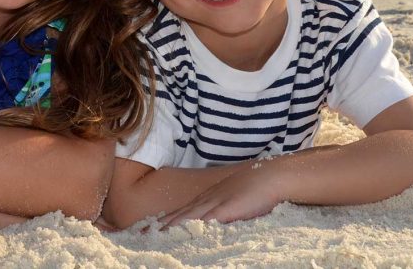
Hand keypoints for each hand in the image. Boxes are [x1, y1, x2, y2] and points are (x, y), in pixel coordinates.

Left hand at [158, 164, 284, 225]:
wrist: (270, 176)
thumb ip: (222, 212)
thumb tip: (212, 224)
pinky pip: (206, 220)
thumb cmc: (255, 188)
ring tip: (154, 236)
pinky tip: (182, 234)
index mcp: (207, 199)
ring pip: (187, 217)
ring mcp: (215, 203)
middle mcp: (207, 200)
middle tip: (142, 234)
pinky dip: (193, 227)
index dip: (165, 222)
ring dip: (170, 227)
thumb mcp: (233, 199)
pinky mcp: (226, 209)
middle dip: (161, 226)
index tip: (149, 229)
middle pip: (179, 215)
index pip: (181, 212)